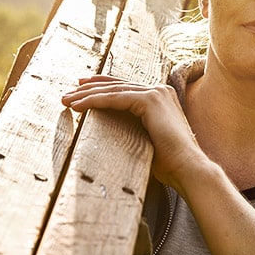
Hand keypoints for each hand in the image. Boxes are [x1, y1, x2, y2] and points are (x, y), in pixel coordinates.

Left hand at [60, 76, 207, 191]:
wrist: (188, 169)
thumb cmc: (170, 164)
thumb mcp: (147, 142)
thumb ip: (133, 131)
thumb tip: (113, 135)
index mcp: (161, 98)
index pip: (126, 88)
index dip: (102, 88)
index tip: (82, 90)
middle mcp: (160, 91)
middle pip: (117, 86)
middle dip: (89, 89)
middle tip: (68, 92)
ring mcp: (156, 93)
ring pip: (113, 91)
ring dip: (86, 95)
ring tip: (66, 100)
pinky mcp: (150, 100)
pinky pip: (114, 98)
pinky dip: (93, 101)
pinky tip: (77, 107)